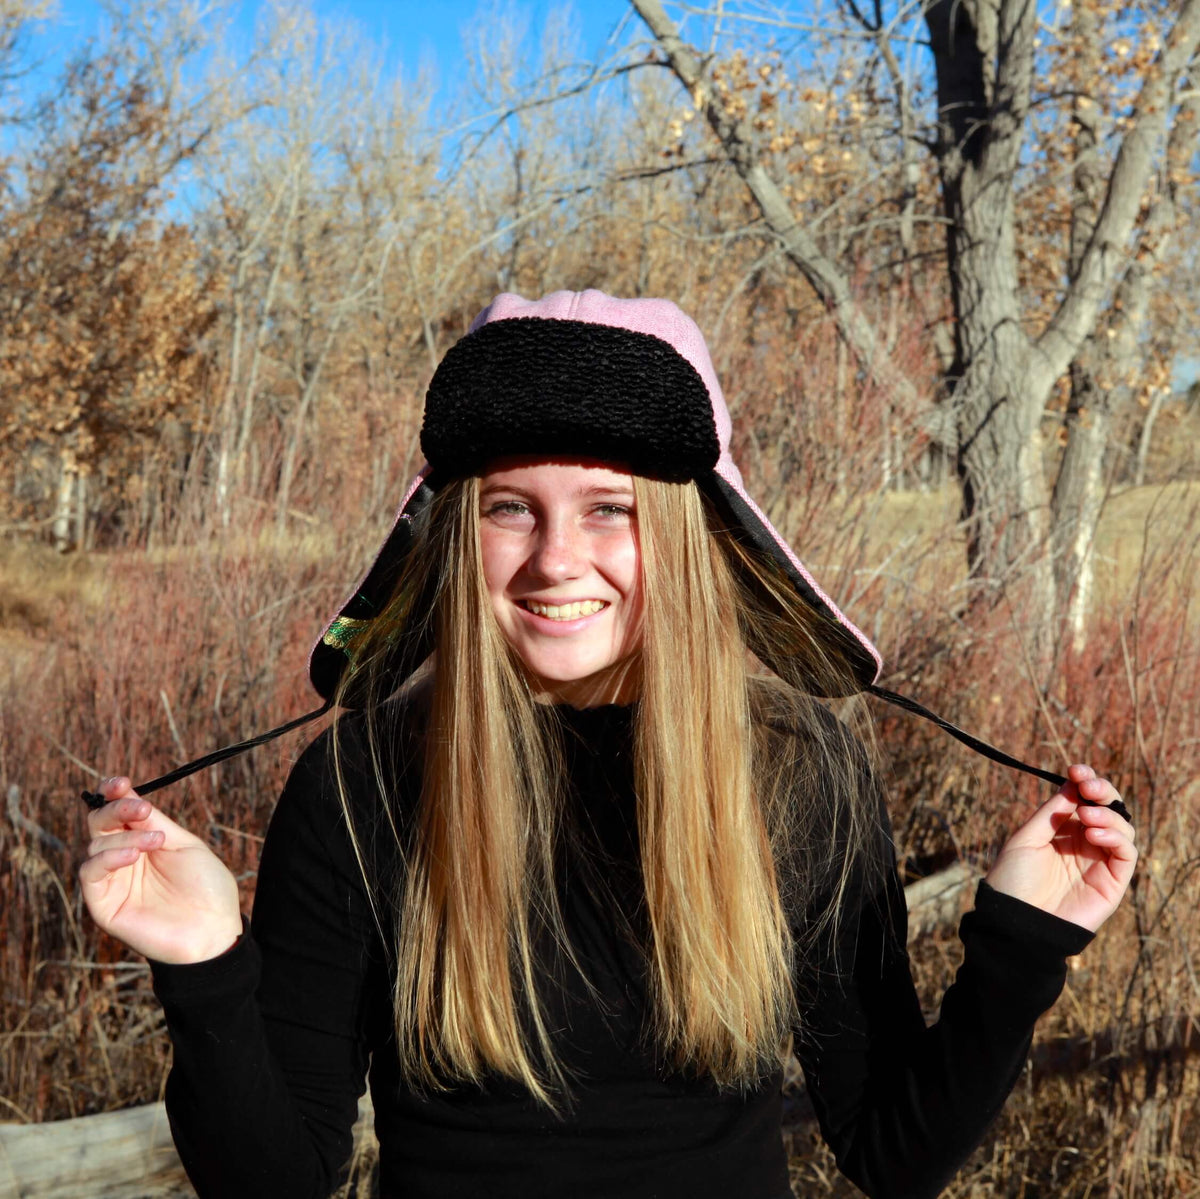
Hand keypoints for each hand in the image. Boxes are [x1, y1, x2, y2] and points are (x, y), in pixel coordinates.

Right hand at [79, 777, 243, 963]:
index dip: (112, 794)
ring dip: (123, 838)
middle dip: (115, 809)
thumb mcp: (182, 844)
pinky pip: (90, 874)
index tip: (119, 782)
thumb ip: (153, 822)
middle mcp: (123, 860)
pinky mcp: (103, 905)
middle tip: (140, 810)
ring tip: (155, 842)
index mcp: (142, 842)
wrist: (214, 931)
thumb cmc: (206, 887)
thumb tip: (127, 793)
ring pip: (95, 845)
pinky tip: (133, 856)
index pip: (116, 813)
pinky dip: (107, 858)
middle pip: (99, 824)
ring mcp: (112, 882)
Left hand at [984, 764, 1135, 932]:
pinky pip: (1127, 855)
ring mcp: (1100, 863)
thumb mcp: (1026, 838)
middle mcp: (1085, 844)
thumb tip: (1072, 784)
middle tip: (1089, 785)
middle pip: (1109, 809)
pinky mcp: (1113, 883)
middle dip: (1103, 791)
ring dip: (1109, 815)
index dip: (1086, 782)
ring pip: (1122, 829)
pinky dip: (1116, 838)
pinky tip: (1093, 834)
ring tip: (1088, 816)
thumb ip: (1052, 813)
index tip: (1077, 770)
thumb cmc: (1013, 880)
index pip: (1084, 800)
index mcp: (1063, 830)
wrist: (1016, 921)